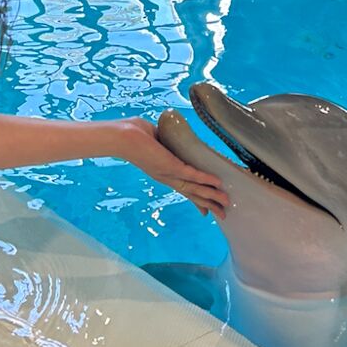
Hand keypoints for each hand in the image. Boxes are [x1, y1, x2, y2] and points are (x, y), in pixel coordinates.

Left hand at [114, 117, 228, 219]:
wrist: (120, 136)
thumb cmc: (133, 133)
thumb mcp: (154, 137)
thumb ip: (165, 140)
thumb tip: (171, 135)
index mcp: (162, 171)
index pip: (183, 188)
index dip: (196, 199)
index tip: (206, 211)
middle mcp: (166, 176)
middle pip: (191, 194)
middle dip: (208, 203)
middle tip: (222, 214)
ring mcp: (168, 172)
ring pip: (194, 188)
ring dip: (211, 195)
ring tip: (225, 202)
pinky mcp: (170, 165)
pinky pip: (191, 174)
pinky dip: (205, 179)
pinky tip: (217, 184)